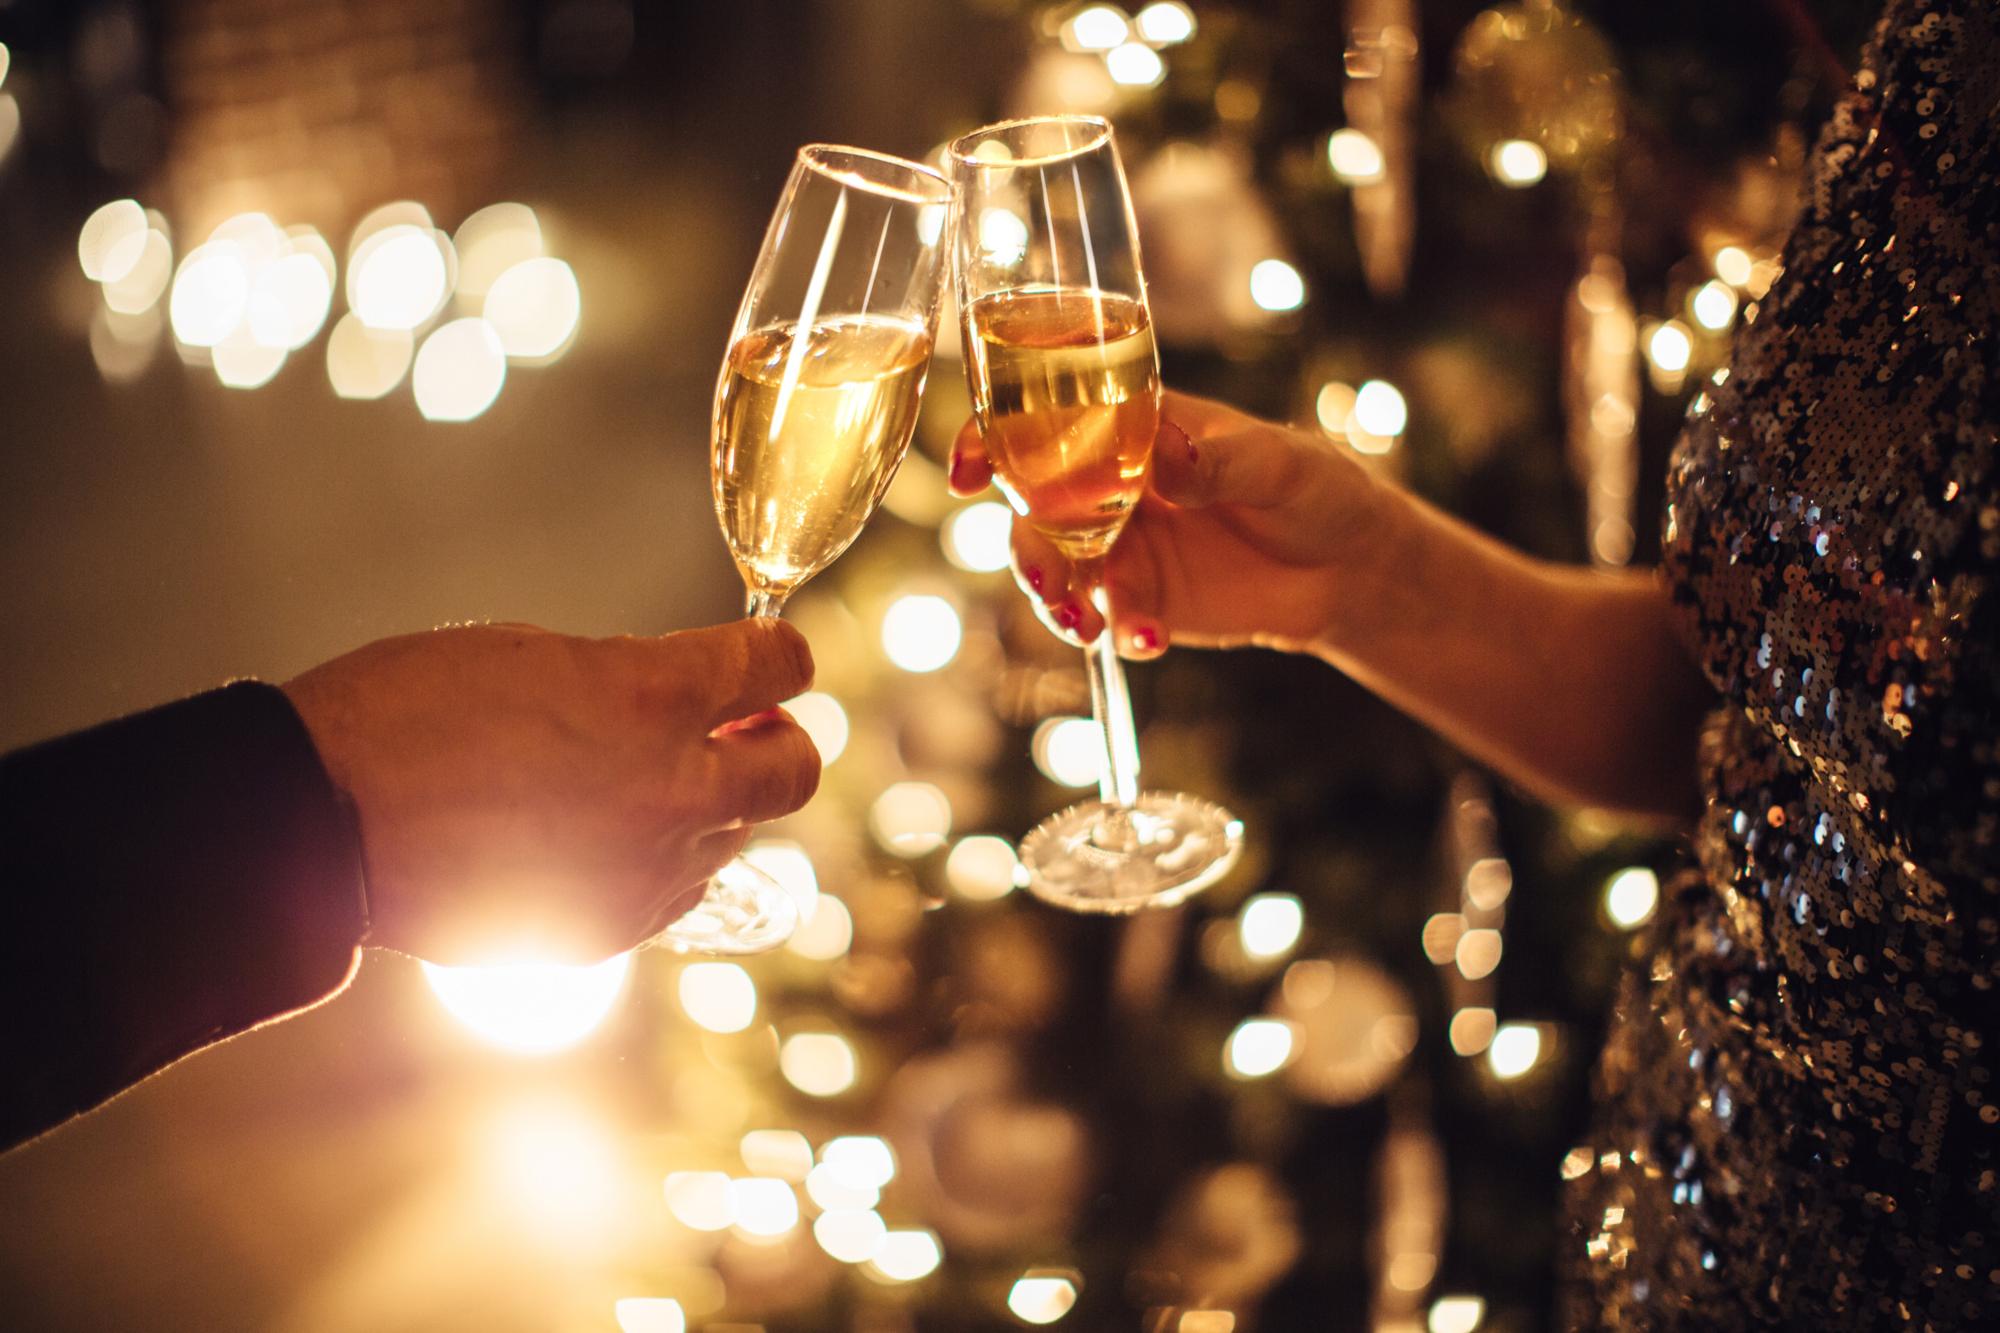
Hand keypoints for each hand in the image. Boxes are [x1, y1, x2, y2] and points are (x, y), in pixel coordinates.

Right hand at [282, 619, 818, 964]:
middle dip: (779, 742)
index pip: (778, 664)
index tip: (767, 657)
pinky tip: (607, 840)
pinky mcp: (610, 929)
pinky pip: (674, 893)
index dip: (778, 654)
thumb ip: (626, 676)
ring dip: (710, 805)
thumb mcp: (531, 654)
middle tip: (742, 731)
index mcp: (652, 696)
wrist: (323, 821)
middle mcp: (670, 788)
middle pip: (795, 770)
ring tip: (645, 784)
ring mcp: (645, 869)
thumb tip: (675, 698)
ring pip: (734, 836)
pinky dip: (661, 863)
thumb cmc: (408, 712)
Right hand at [950, 390, 1386, 657]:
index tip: (971, 468)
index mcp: (1134, 426)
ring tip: (1085, 624)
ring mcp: (1119, 544)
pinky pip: (1102, 617)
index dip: (995, 437)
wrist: (1351, 569)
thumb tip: (1163, 450)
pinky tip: (1145, 642)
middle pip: (1033, 504)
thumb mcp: (1277, 462)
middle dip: (1025, 542)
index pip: (1047, 419)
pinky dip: (1114, 631)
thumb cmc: (1318, 488)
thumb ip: (1216, 460)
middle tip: (1045, 577)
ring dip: (1056, 597)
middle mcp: (1110, 482)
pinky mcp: (1138, 599)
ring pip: (1054, 566)